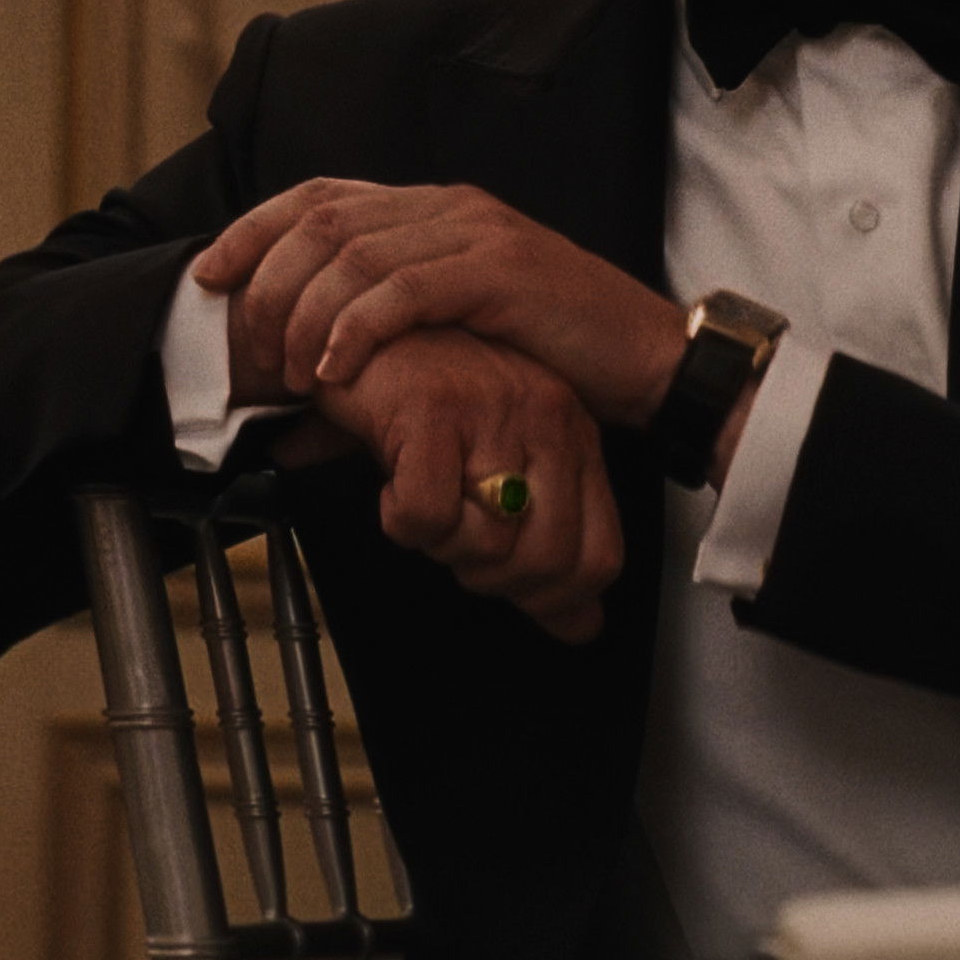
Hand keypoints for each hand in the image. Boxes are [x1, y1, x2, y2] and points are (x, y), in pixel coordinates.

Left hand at [196, 179, 686, 425]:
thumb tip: (295, 420)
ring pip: (354, 252)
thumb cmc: (549, 358)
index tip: (208, 276)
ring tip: (288, 370)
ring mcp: (475, 232)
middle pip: (323, 218)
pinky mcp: (500, 270)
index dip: (254, 230)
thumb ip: (379, 361)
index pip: (321, 195)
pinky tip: (334, 367)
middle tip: (245, 342)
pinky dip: (357, 327)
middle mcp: (447, 206)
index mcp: (431, 210)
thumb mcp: (452, 347)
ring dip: (305, 313)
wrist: (647, 360)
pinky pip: (406, 289)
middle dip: (267, 278)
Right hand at [295, 328, 623, 643]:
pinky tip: (393, 481)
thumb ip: (543, 550)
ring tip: (421, 500)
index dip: (553, 599)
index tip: (509, 590)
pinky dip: (398, 517)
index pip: (600, 558)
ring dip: (439, 544)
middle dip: (488, 577)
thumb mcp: (498, 473)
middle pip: (544, 561)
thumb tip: (580, 627)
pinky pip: (425, 514)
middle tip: (451, 541)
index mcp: (574, 438)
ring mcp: (496, 410)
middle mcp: (548, 419)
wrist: (360, 333)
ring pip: (486, 542)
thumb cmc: (427, 403)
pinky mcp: (435, 407)